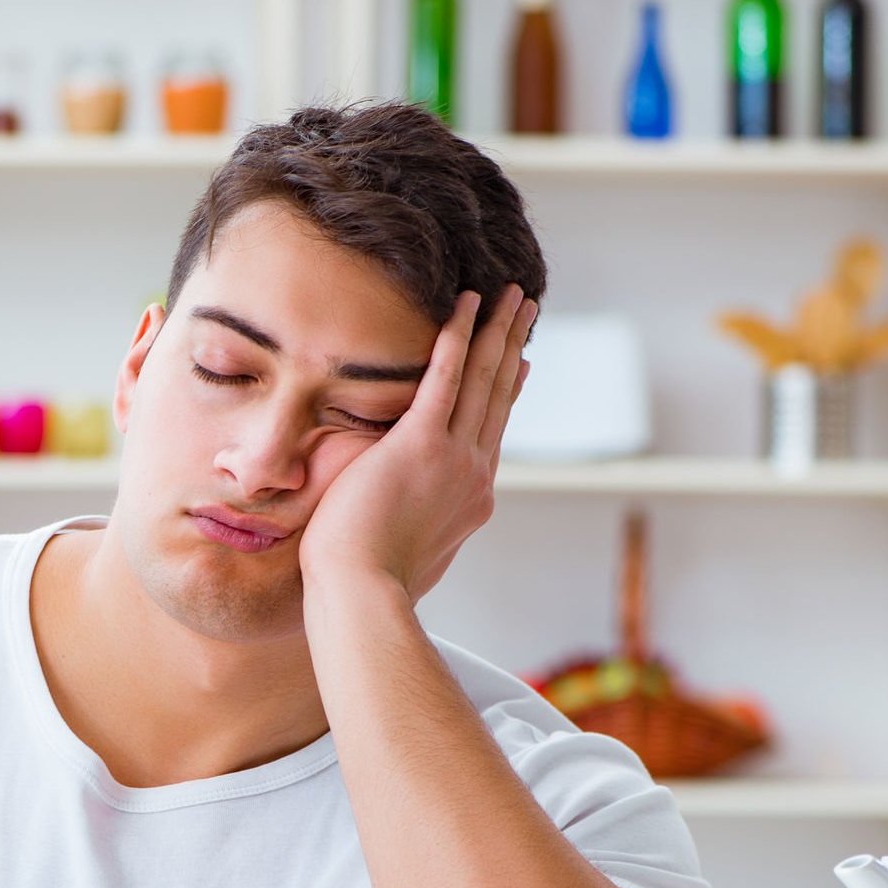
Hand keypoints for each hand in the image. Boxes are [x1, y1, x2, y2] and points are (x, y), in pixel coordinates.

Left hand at [298, 286, 537, 604]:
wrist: (361, 594)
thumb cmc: (369, 585)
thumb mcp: (412, 555)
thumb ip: (422, 530)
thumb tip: (417, 533)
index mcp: (472, 499)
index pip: (494, 430)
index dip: (509, 389)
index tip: (521, 361)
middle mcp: (474, 474)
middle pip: (500, 395)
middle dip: (514, 345)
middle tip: (526, 307)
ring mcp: (453, 459)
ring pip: (484, 379)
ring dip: (498, 330)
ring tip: (511, 293)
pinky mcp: (420, 446)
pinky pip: (445, 378)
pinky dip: (457, 338)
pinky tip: (465, 305)